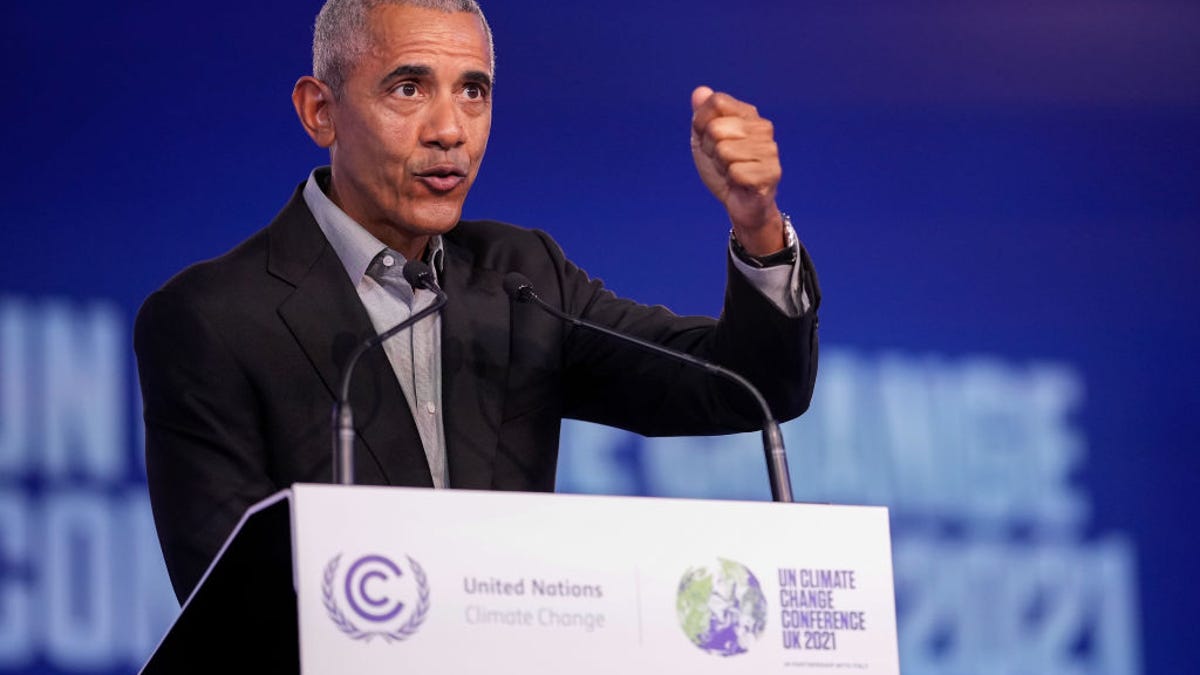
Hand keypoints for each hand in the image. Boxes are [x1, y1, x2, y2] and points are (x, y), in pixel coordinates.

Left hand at [691, 86, 785, 255]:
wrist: (740, 203)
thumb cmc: (724, 169)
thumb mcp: (705, 140)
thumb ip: (702, 115)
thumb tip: (700, 91)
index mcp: (749, 114)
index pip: (716, 102)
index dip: (702, 124)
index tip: (710, 141)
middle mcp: (763, 128)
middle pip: (716, 128)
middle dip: (711, 150)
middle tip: (723, 162)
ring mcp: (770, 150)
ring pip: (724, 151)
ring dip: (721, 167)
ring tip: (732, 172)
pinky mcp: (771, 173)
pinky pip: (735, 171)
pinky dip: (731, 181)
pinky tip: (740, 184)